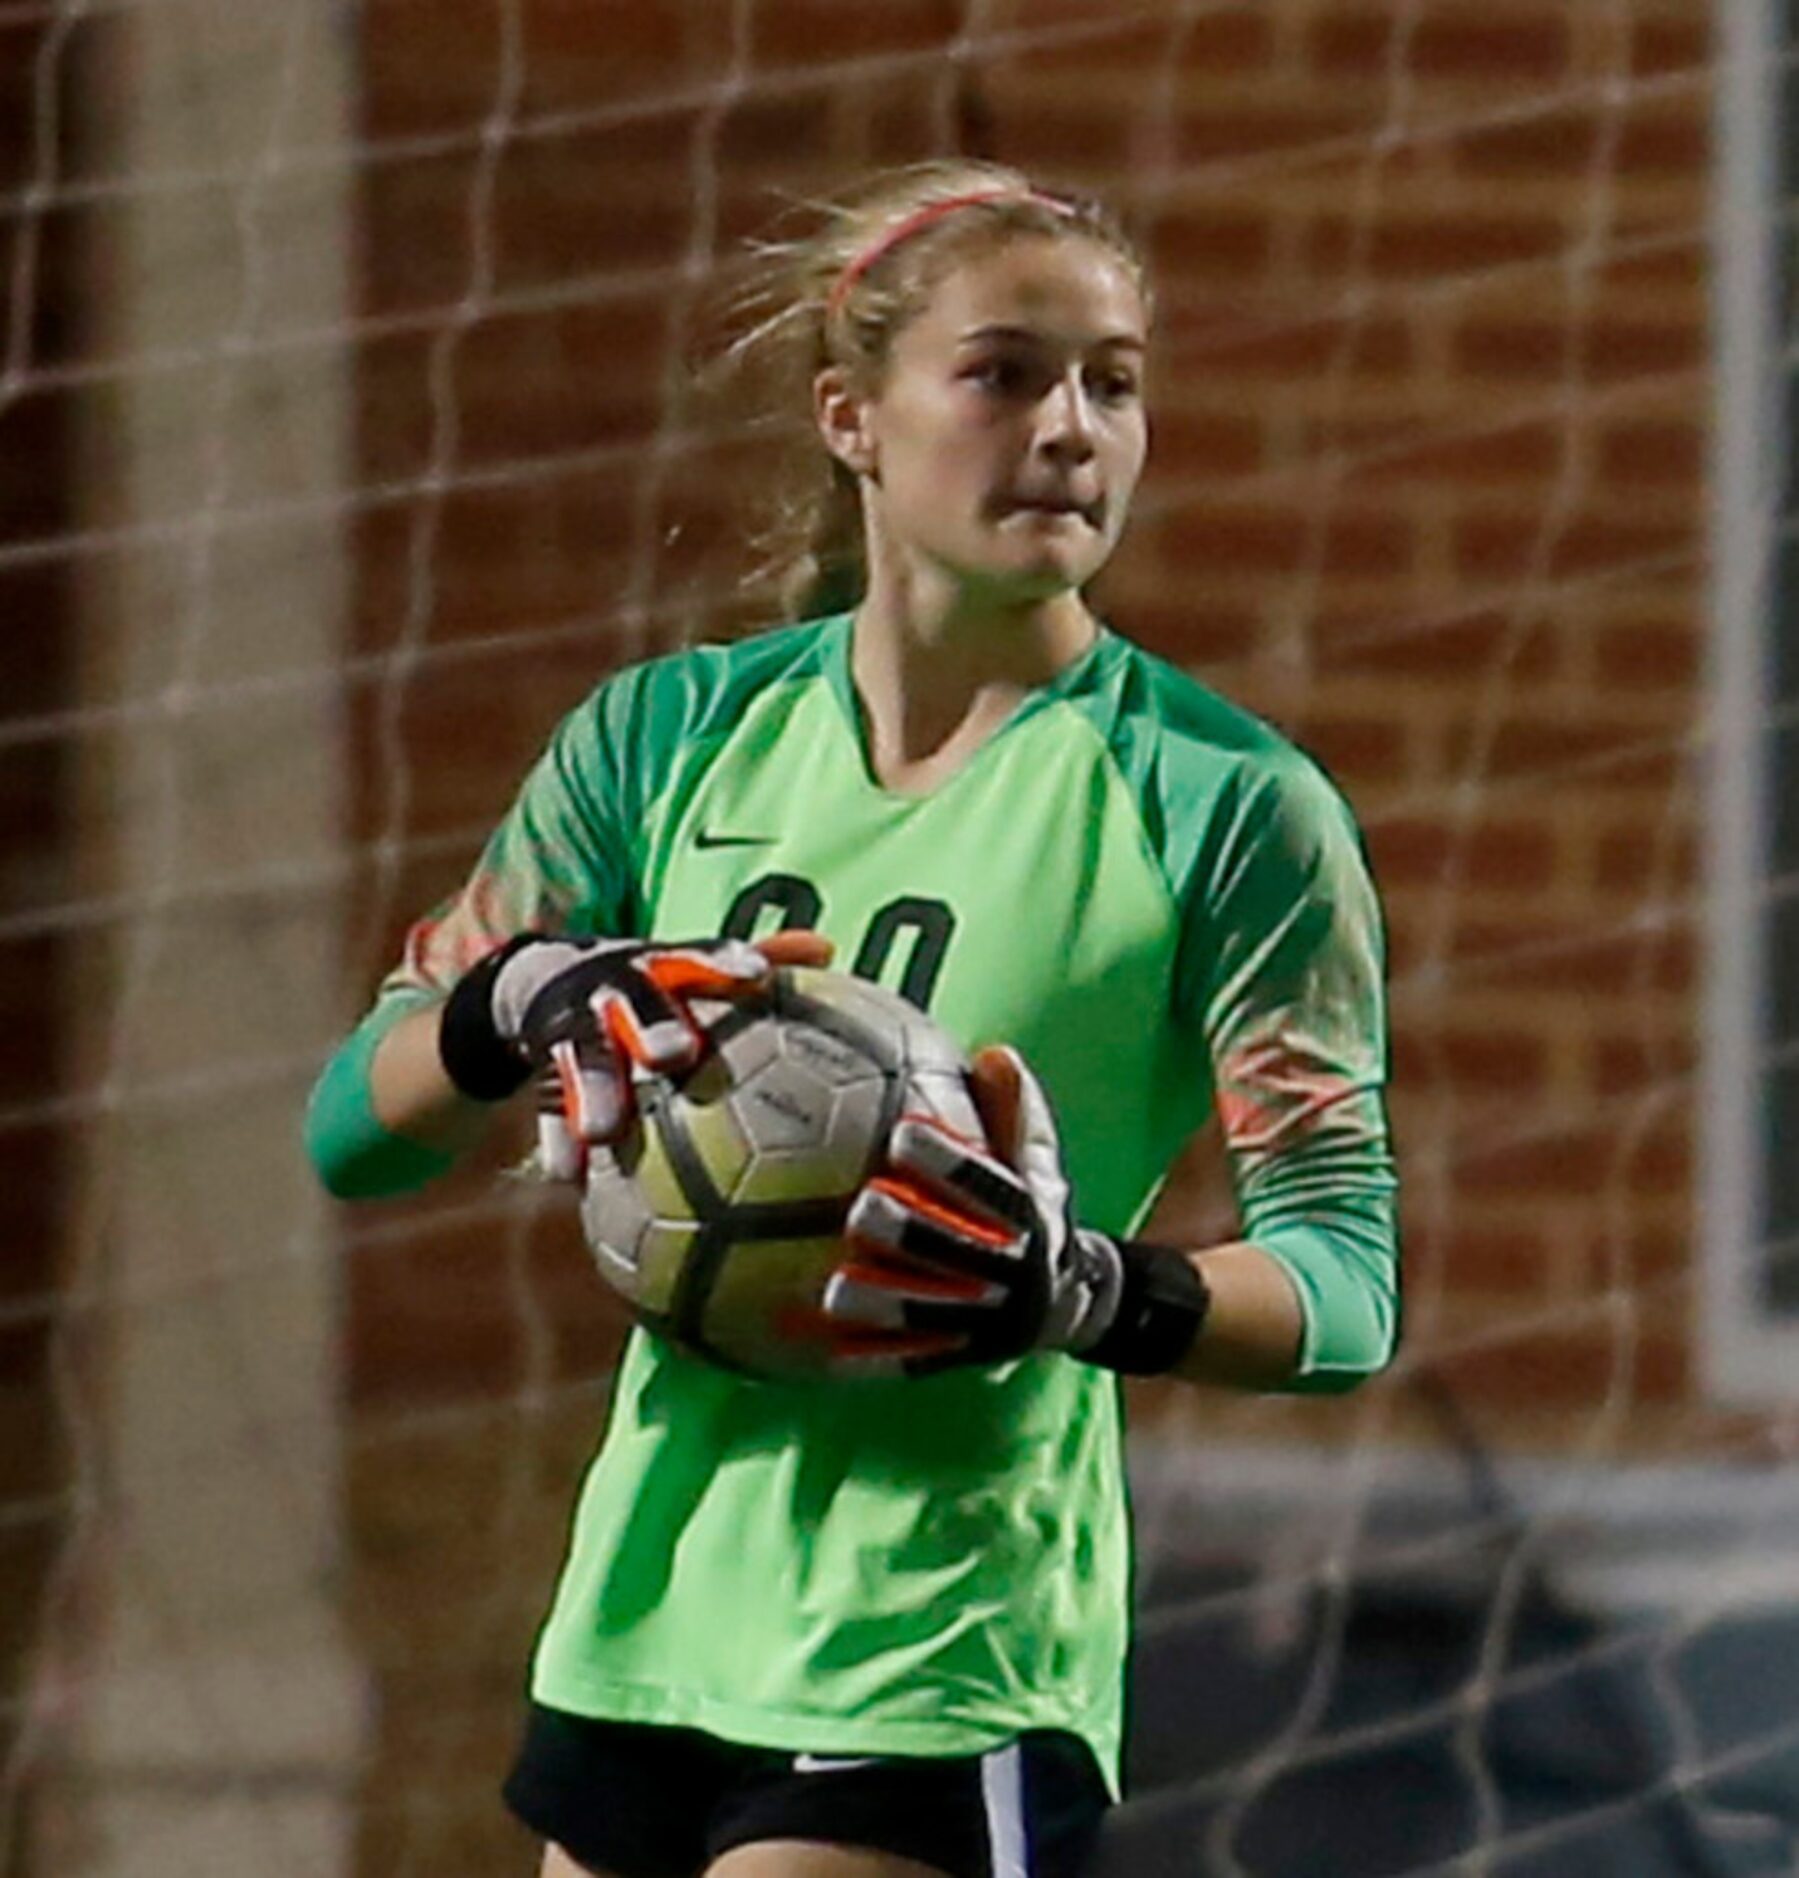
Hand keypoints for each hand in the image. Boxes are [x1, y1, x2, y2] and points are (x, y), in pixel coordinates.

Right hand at [439, 928, 832, 1177]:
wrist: (543, 981)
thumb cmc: (648, 984)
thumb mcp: (686, 965)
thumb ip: (756, 960)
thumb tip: (827, 947)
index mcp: (661, 963)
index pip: (698, 955)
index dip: (725, 962)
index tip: (755, 977)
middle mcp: (615, 986)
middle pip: (636, 1002)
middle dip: (653, 1024)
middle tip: (674, 1056)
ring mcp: (573, 1023)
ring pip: (583, 1055)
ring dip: (592, 1090)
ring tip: (603, 1131)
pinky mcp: (541, 1063)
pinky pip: (547, 1104)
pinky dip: (557, 1137)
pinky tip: (569, 1175)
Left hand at [823, 1045, 1125, 1377]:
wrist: (1071, 1303)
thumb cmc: (1033, 1207)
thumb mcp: (1038, 1159)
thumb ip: (1016, 1111)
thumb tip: (994, 1054)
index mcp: (1034, 1218)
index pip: (992, 1186)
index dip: (949, 1160)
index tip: (902, 1130)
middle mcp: (1018, 1274)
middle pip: (962, 1253)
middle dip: (912, 1234)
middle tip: (858, 1210)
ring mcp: (992, 1322)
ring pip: (936, 1315)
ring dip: (884, 1304)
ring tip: (832, 1291)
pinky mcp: (966, 1357)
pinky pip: (917, 1361)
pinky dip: (873, 1359)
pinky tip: (823, 1354)